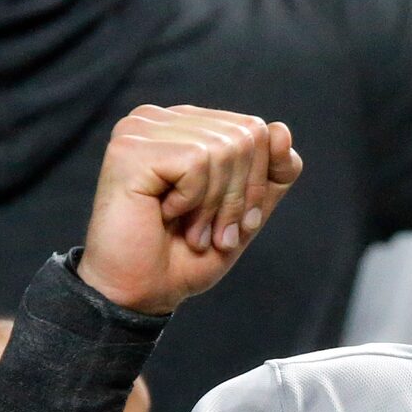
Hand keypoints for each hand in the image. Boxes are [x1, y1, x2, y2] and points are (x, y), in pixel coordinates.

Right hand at [75, 107, 301, 315]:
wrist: (142, 292)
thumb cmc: (185, 255)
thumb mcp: (246, 213)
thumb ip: (272, 173)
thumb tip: (281, 129)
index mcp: (186, 125)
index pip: (255, 130)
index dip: (257, 182)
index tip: (237, 225)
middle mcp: (160, 119)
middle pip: (244, 136)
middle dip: (239, 196)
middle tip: (216, 234)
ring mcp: (140, 129)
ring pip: (223, 148)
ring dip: (215, 205)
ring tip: (193, 232)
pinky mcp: (130, 149)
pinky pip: (196, 162)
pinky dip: (192, 200)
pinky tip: (164, 214)